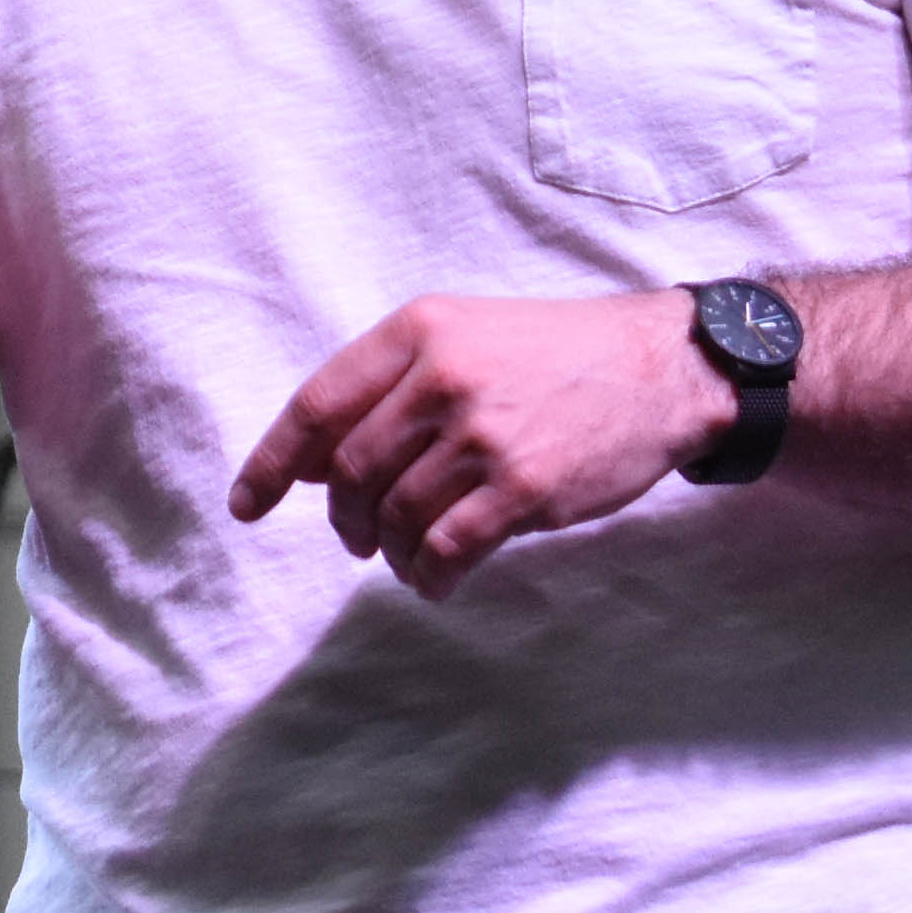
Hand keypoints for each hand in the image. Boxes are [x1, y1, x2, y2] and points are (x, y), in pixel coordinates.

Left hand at [231, 289, 734, 593]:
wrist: (662, 368)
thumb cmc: (554, 356)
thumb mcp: (463, 338)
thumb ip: (387, 389)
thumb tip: (312, 465)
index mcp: (418, 332)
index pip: (316, 404)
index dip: (273, 463)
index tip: (249, 505)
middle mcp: (443, 378)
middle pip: (352, 472)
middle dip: (344, 519)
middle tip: (357, 538)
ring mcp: (484, 435)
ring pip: (396, 516)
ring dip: (389, 551)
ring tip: (404, 558)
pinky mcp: (525, 487)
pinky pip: (446, 548)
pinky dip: (427, 575)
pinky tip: (434, 580)